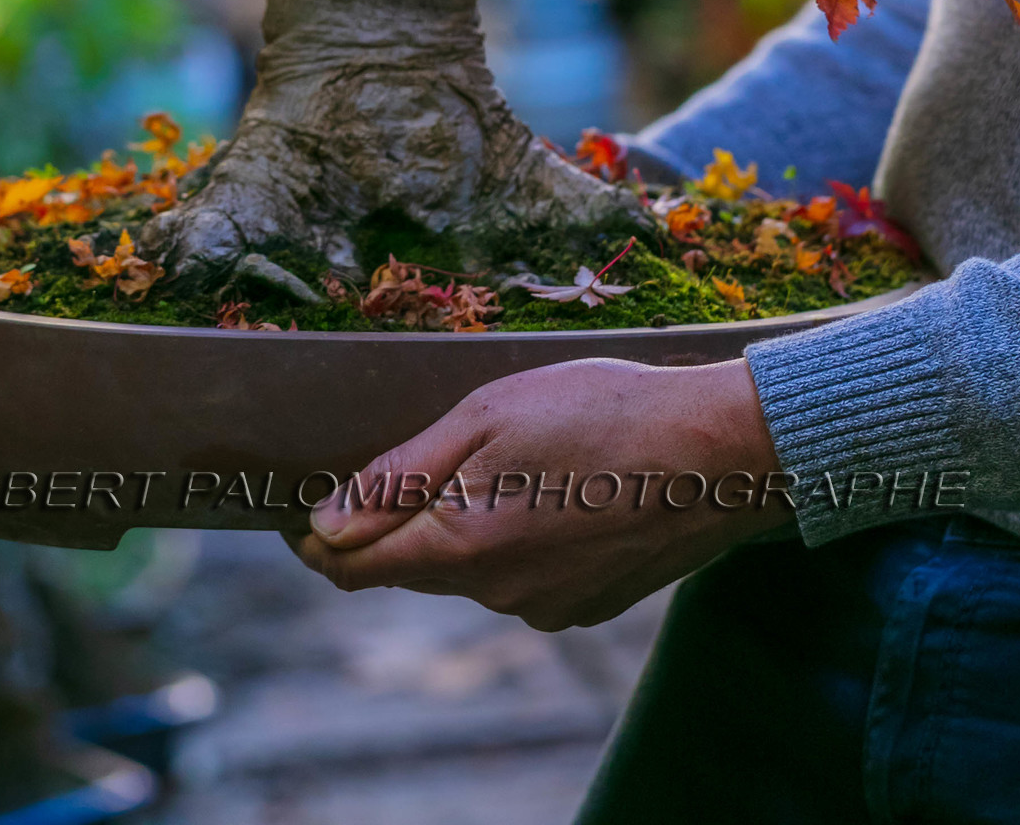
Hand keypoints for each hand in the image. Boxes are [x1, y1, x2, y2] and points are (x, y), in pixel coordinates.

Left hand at [292, 356, 786, 629]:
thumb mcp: (484, 417)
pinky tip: (549, 488)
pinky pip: (521, 576)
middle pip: (411, 567)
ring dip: (460, 527)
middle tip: (405, 457)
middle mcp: (495, 594)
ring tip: (499, 459)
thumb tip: (327, 524)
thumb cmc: (598, 414)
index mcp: (459, 548)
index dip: (320, 540)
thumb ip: (400, 475)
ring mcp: (545, 605)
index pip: (356, 567)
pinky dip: (514, 538)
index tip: (304, 510)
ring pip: (469, 570)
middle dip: (393, 523)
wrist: (715, 454)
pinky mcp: (586, 604)